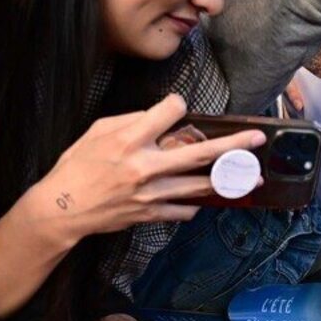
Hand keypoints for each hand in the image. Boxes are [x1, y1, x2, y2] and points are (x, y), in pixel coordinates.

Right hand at [32, 94, 265, 240]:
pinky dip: (197, 202)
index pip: (172, 111)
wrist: (63, 209)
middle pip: (200, 153)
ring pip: (201, 185)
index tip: (176, 108)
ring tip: (254, 176)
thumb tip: (164, 117)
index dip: (177, 106)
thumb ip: (134, 121)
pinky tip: (204, 197)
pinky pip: (185, 209)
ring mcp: (151, 194)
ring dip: (230, 179)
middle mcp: (145, 166)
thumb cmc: (77, 166)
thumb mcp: (98, 131)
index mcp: (130, 139)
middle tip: (258, 138)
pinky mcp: (150, 214)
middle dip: (234, 145)